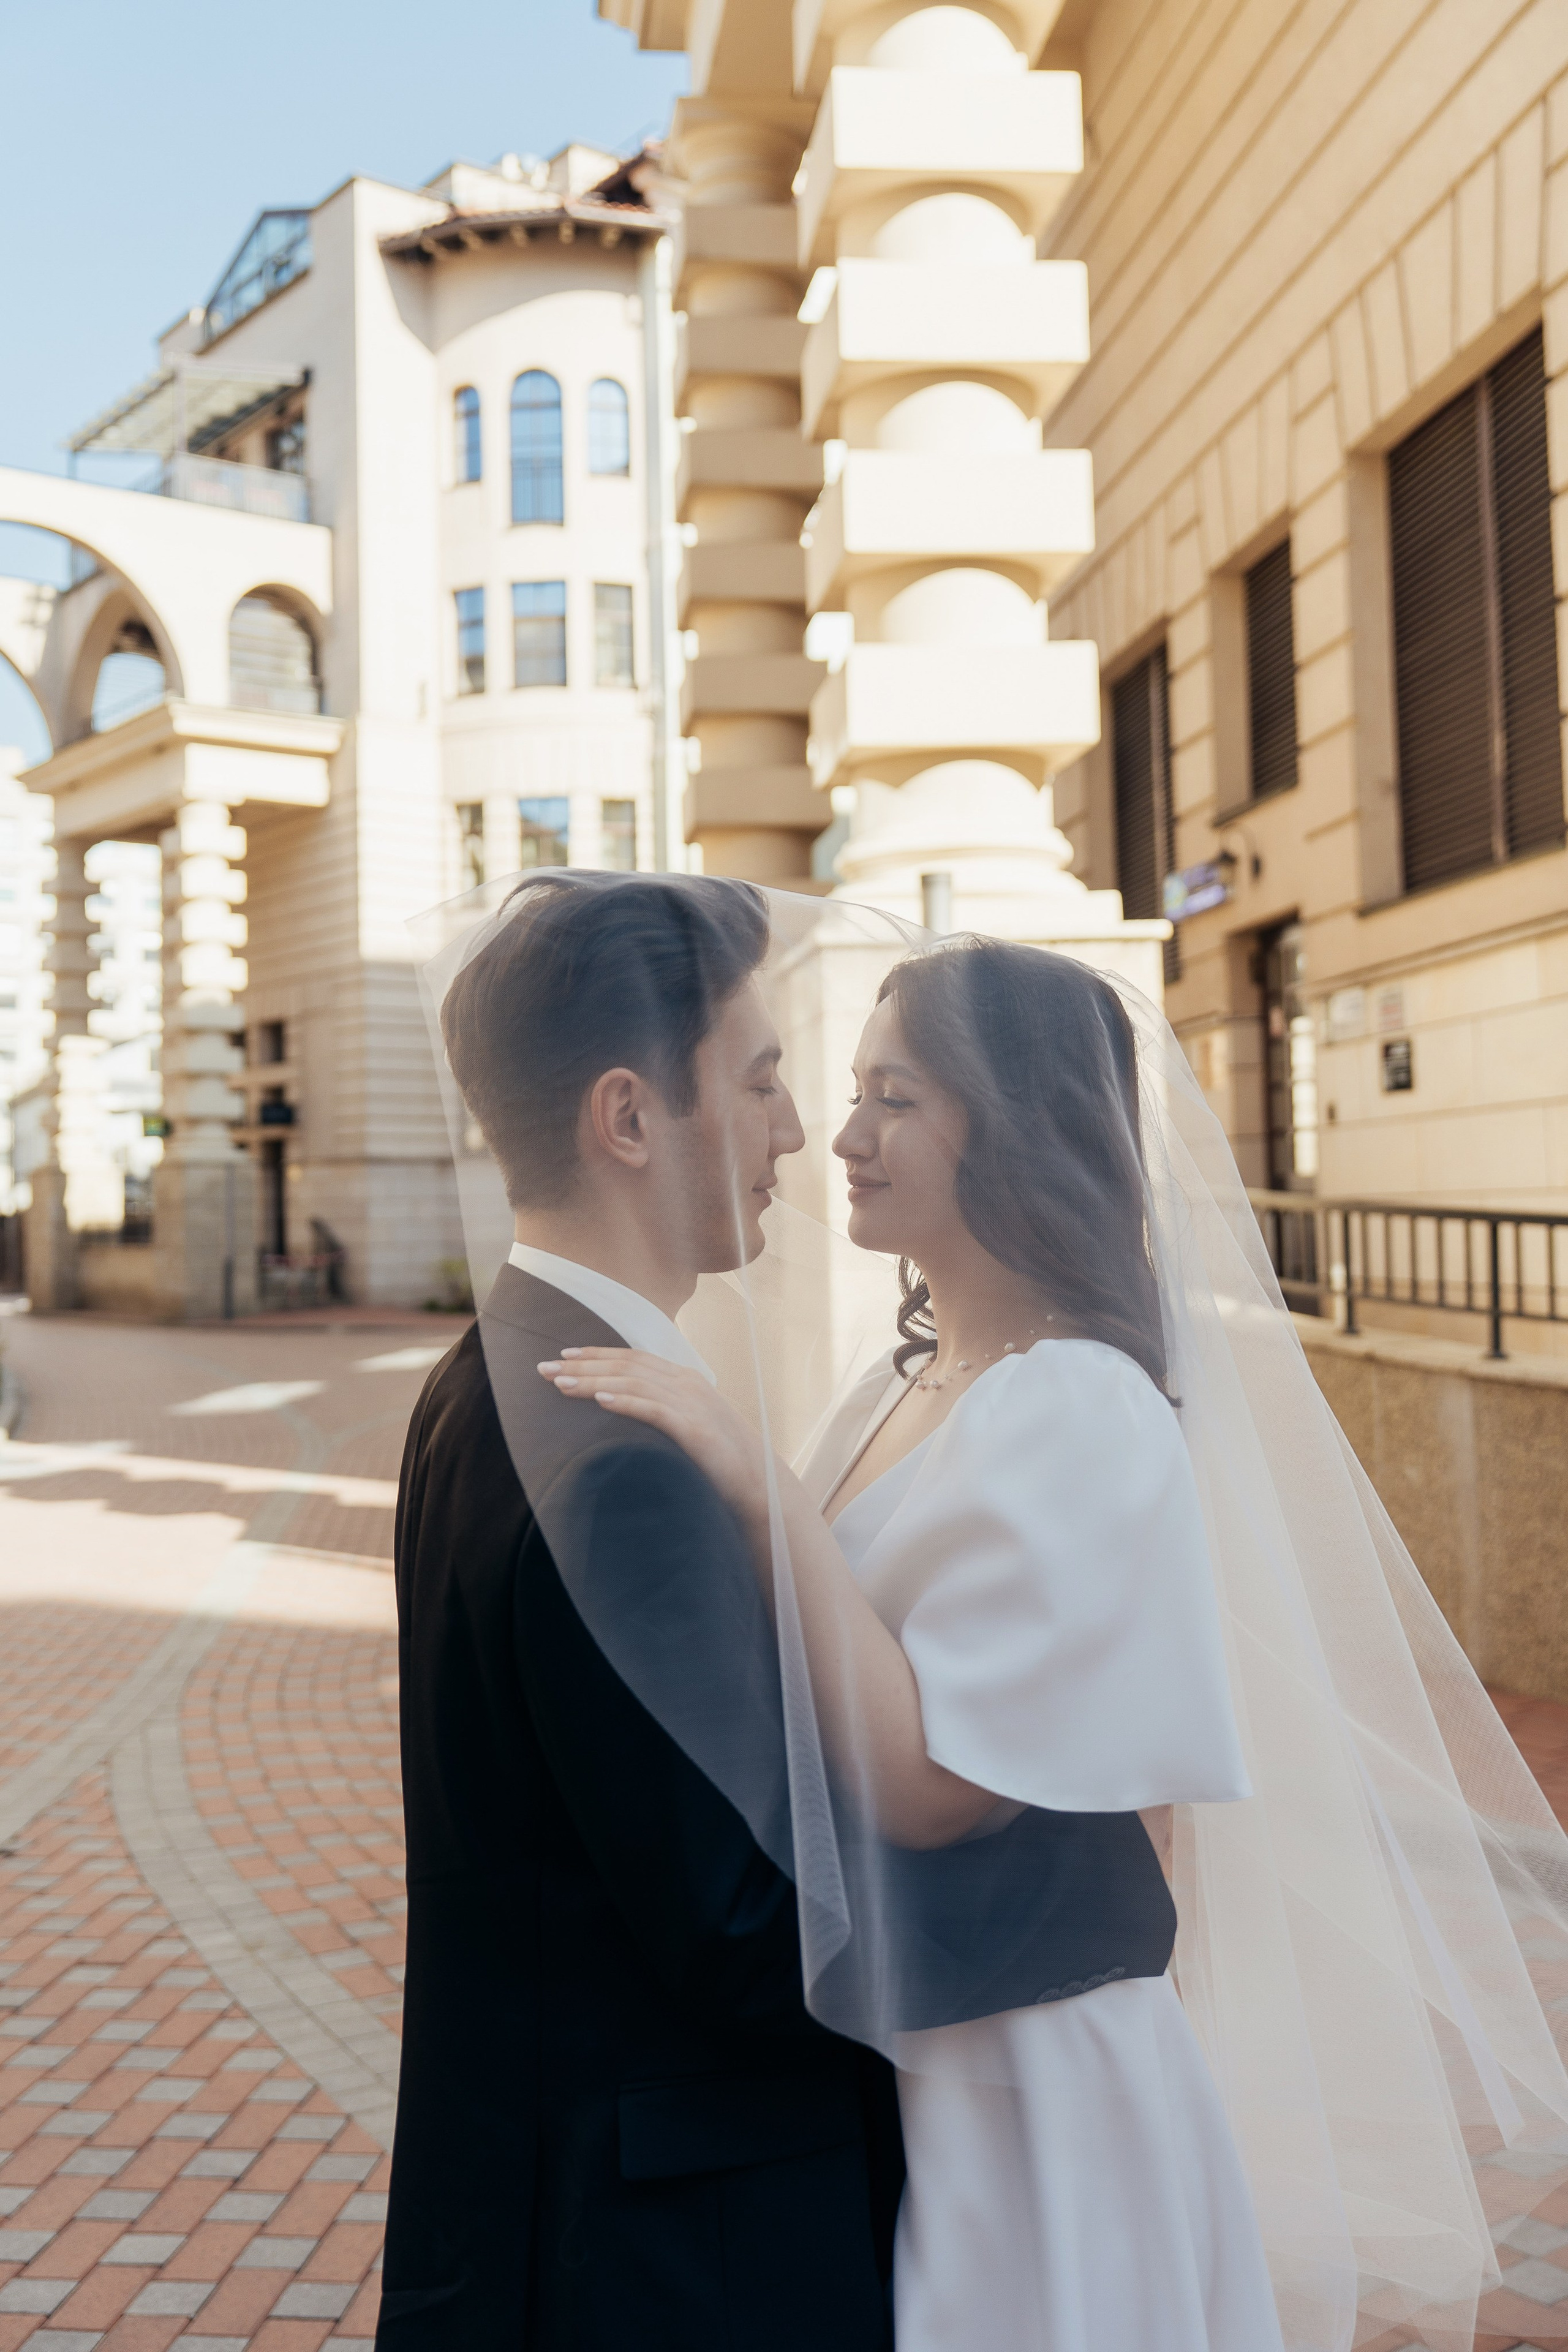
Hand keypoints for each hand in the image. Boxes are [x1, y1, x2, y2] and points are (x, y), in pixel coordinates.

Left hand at [537, 1349, 770, 1533]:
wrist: (757, 1482)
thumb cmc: (719, 1456)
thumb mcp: (688, 1422)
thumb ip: (661, 1408)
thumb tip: (623, 1405)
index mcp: (684, 1379)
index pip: (632, 1358)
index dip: (597, 1354)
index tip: (563, 1355)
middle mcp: (686, 1384)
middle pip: (626, 1366)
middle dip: (583, 1365)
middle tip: (545, 1368)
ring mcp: (691, 1404)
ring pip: (634, 1383)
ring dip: (594, 1381)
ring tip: (562, 1384)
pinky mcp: (694, 1429)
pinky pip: (654, 1410)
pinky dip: (626, 1402)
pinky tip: (601, 1399)